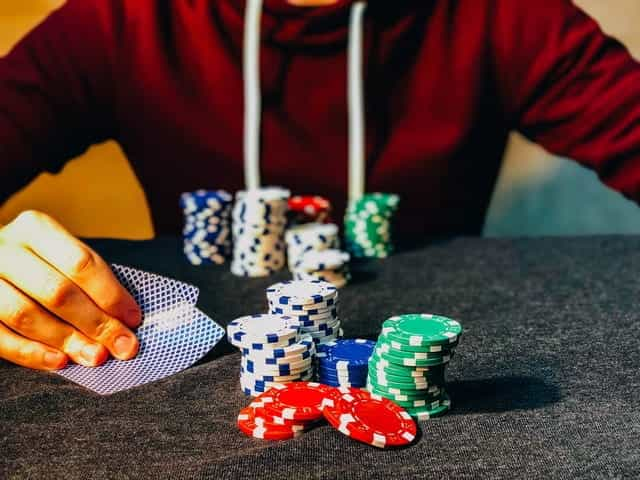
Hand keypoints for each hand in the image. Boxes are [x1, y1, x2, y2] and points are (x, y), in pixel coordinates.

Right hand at [0, 211, 140, 369]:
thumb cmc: (38, 262)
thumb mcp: (60, 253)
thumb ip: (88, 279)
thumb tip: (125, 320)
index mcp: (36, 228)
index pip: (81, 263)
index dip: (111, 294)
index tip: (133, 318)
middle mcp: (6, 249)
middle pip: (57, 291)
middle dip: (96, 323)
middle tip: (122, 346)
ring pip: (26, 315)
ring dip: (66, 341)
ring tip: (95, 357)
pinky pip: (0, 337)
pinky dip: (31, 353)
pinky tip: (59, 362)